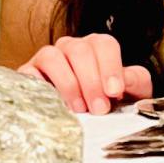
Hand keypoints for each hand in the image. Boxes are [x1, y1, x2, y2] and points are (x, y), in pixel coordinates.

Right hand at [18, 33, 154, 114]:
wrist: (84, 118)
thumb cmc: (108, 102)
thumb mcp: (131, 92)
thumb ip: (134, 81)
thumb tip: (125, 79)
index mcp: (97, 47)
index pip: (104, 45)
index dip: (110, 67)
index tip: (114, 92)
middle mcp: (71, 47)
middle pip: (80, 51)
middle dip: (91, 82)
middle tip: (99, 108)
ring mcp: (48, 57)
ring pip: (53, 57)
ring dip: (68, 84)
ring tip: (79, 109)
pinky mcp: (29, 73)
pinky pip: (29, 73)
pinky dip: (40, 86)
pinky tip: (54, 104)